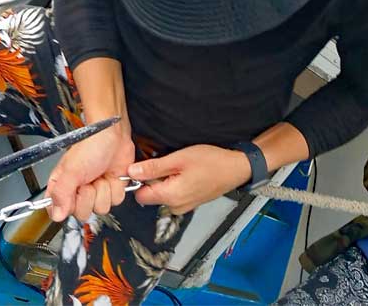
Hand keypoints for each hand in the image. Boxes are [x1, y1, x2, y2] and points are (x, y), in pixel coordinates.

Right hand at [46, 121, 133, 221]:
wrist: (113, 135)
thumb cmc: (90, 145)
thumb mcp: (71, 170)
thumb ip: (61, 193)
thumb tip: (56, 215)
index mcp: (61, 186)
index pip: (57, 211)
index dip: (67, 207)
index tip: (73, 194)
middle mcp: (77, 192)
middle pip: (82, 213)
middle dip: (89, 196)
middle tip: (88, 180)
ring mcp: (95, 192)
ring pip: (100, 208)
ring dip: (104, 190)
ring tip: (100, 175)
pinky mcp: (111, 191)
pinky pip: (115, 201)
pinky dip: (116, 188)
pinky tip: (111, 176)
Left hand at [126, 144, 250, 214]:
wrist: (236, 169)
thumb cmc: (211, 162)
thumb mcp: (178, 159)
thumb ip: (153, 168)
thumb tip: (131, 172)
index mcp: (170, 197)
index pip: (139, 195)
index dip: (138, 180)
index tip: (145, 167)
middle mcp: (175, 207)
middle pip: (149, 195)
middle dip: (152, 180)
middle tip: (166, 164)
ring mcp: (183, 206)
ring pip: (161, 194)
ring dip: (163, 181)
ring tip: (177, 167)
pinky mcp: (189, 203)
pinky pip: (172, 195)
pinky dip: (173, 184)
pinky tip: (184, 173)